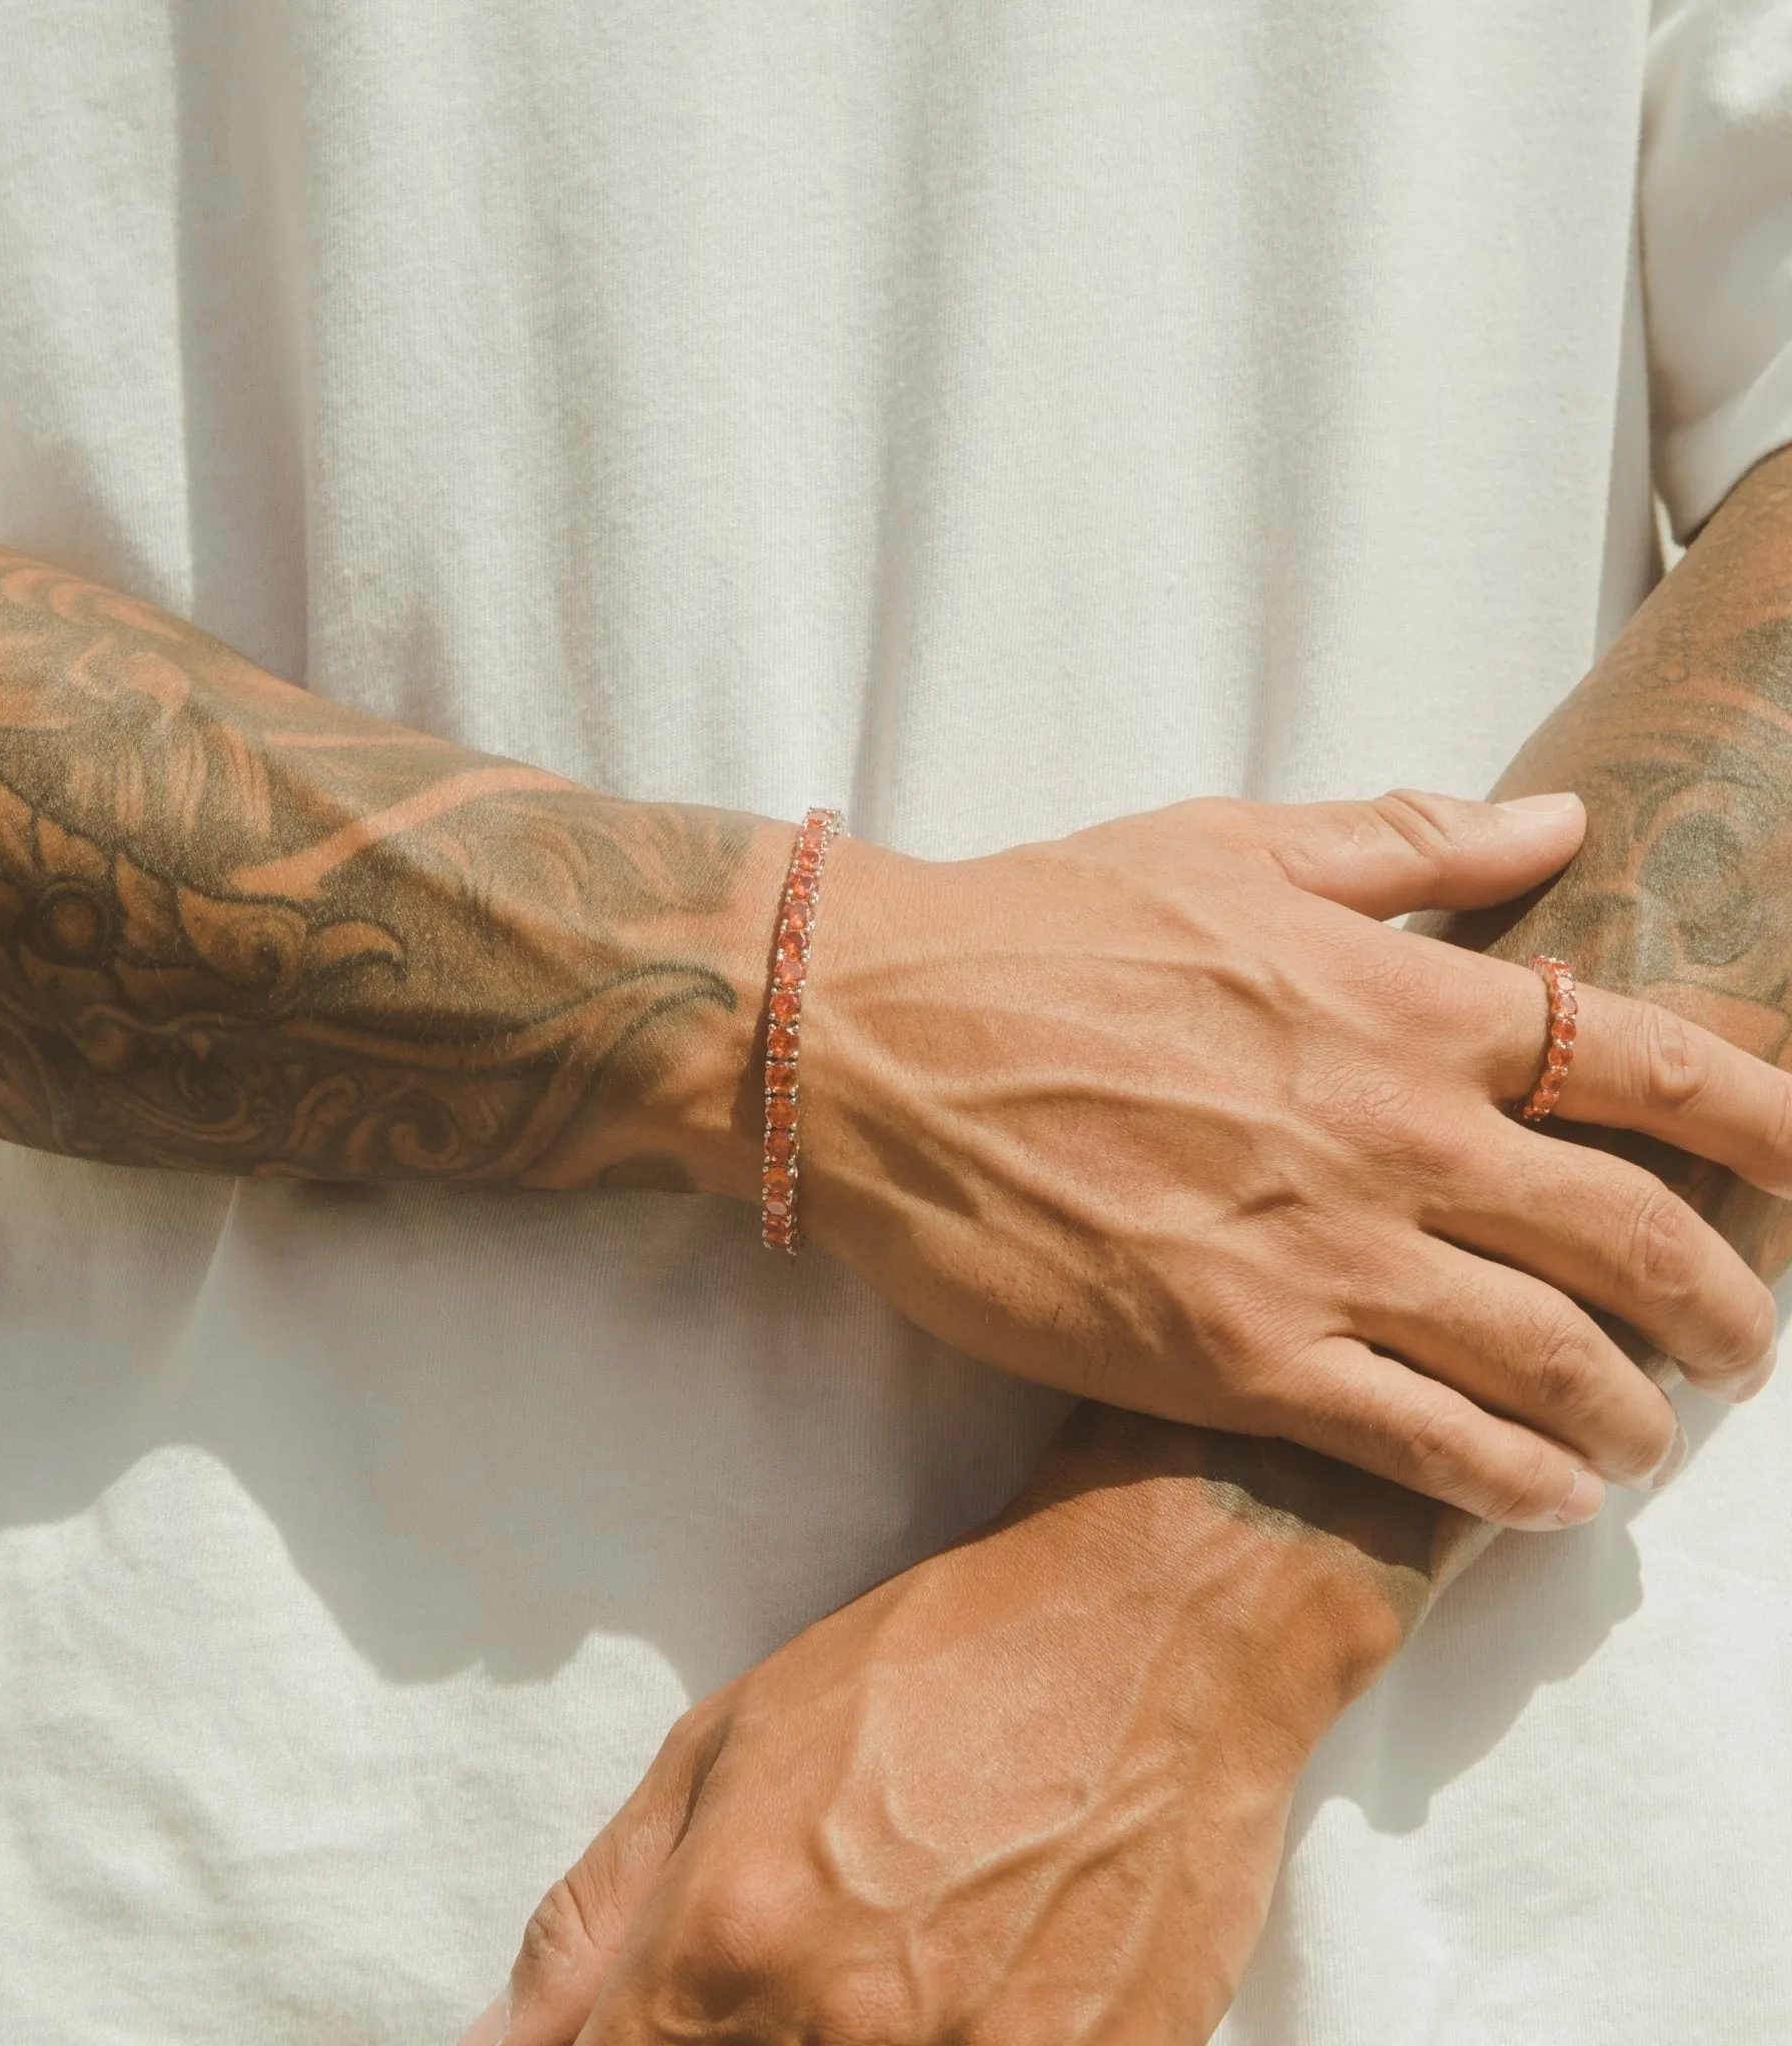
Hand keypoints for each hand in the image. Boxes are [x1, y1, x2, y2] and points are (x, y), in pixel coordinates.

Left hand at [479, 1416, 1394, 2045]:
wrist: (1165, 1625)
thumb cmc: (934, 1660)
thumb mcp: (729, 1742)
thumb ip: (595, 1920)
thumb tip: (490, 2045)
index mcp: (732, 1940)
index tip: (629, 2039)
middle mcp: (851, 2036)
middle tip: (761, 1994)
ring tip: (873, 1970)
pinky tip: (963, 1992)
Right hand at [799, 790, 1790, 1529]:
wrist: (868, 1039)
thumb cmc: (1036, 928)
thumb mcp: (1227, 845)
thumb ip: (1409, 839)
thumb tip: (1559, 824)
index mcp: (1402, 997)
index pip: (1650, 1065)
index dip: (1766, 1123)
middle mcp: (1391, 1132)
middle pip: (1636, 1235)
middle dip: (1726, 1305)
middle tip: (1745, 1343)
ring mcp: (1316, 1256)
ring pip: (1551, 1361)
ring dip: (1636, 1413)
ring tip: (1650, 1437)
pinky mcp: (1229, 1358)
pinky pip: (1426, 1446)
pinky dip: (1515, 1485)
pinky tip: (1551, 1501)